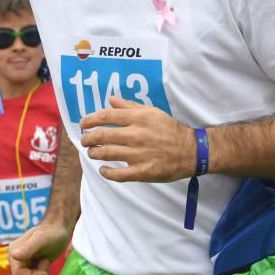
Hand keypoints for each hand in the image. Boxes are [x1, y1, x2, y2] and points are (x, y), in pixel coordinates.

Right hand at [8, 219, 69, 274]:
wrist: (58, 230)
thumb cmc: (51, 232)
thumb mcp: (41, 240)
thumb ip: (28, 248)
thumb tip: (14, 256)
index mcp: (14, 252)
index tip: (45, 271)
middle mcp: (15, 259)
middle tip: (46, 262)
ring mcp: (21, 264)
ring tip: (45, 262)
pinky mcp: (28, 267)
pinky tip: (44, 265)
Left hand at [79, 97, 193, 182]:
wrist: (191, 151)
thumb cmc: (169, 130)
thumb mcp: (152, 112)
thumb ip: (130, 106)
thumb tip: (110, 99)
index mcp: (139, 117)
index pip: (106, 116)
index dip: (90, 119)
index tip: (83, 123)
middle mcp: (137, 134)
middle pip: (102, 135)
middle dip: (88, 137)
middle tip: (85, 139)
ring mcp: (139, 154)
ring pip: (106, 153)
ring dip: (94, 153)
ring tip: (92, 152)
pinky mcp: (142, 171)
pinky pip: (118, 174)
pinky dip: (106, 172)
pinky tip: (103, 169)